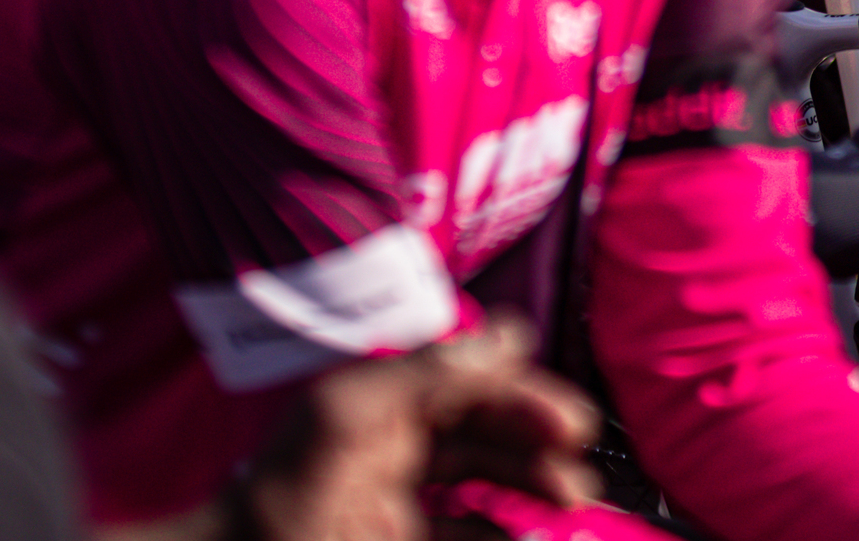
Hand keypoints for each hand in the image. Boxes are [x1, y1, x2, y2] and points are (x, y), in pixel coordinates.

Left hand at [241, 317, 598, 540]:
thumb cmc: (281, 496)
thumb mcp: (350, 416)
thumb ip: (428, 373)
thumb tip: (509, 338)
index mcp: (385, 405)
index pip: (470, 385)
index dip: (523, 397)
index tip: (572, 424)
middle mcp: (394, 447)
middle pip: (482, 437)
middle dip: (535, 451)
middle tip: (578, 478)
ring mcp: (393, 503)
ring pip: (478, 490)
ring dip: (525, 495)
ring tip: (568, 508)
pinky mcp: (394, 540)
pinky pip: (458, 531)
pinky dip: (496, 535)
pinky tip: (524, 540)